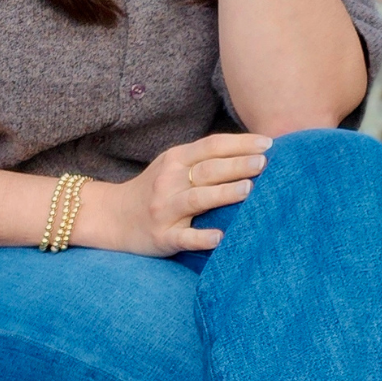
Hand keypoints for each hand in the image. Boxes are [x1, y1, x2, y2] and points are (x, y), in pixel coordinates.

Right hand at [112, 132, 272, 256]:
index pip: (211, 146)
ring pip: (197, 199)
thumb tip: (251, 151)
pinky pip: (183, 237)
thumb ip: (203, 158)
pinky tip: (220, 237)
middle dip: (238, 165)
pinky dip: (202, 237)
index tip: (268, 143)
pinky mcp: (161, 236)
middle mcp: (169, 181)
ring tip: (249, 189)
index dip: (240, 143)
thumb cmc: (155, 188)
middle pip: (208, 170)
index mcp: (175, 159)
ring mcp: (164, 210)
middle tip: (265, 162)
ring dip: (223, 193)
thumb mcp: (173, 166)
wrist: (113, 217)